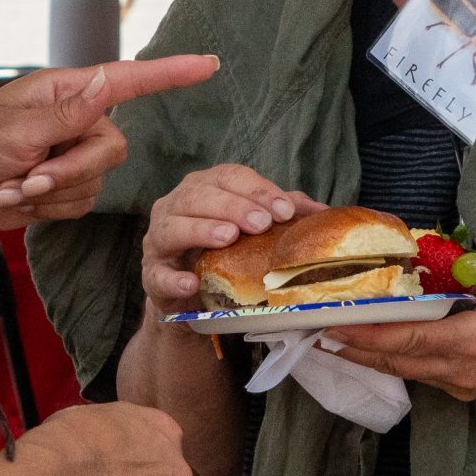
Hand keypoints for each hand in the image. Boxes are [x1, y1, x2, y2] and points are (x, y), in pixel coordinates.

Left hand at [0, 56, 221, 238]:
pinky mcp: (64, 186)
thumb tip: (108, 79)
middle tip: (26, 177)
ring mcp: (70, 154)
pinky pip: (83, 203)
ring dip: (52, 192)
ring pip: (97, 179)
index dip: (170, 72)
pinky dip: (49, 207)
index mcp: (65, 91)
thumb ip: (68, 114)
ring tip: (12, 187)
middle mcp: (75, 119)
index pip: (127, 79)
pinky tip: (16, 198)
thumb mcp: (16, 130)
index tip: (208, 64)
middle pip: (113, 146)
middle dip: (69, 170)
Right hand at [141, 165, 321, 312]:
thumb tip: (323, 212)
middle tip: (261, 223)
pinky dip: (172, 278)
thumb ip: (281, 215)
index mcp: (203, 188)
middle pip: (199, 196)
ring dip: (202, 230)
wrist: (194, 298)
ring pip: (173, 227)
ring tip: (229, 238)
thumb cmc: (225, 254)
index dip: (256, 190)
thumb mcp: (253, 231)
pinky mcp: (152, 274)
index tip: (284, 210)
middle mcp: (176, 206)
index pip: (228, 176)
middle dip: (233, 206)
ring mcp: (160, 240)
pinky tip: (191, 282)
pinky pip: (157, 274)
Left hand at [329, 257, 475, 400]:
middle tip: (316, 334)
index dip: (363, 334)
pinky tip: (382, 345)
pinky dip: (398, 358)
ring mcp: (465, 385)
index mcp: (470, 343)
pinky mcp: (471, 387)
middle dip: (354, 348)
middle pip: (395, 361)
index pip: (403, 339)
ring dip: (372, 355)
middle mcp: (460, 372)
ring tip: (337, 339)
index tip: (330, 325)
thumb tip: (436, 261)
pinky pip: (425, 374)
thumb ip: (472, 270)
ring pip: (407, 371)